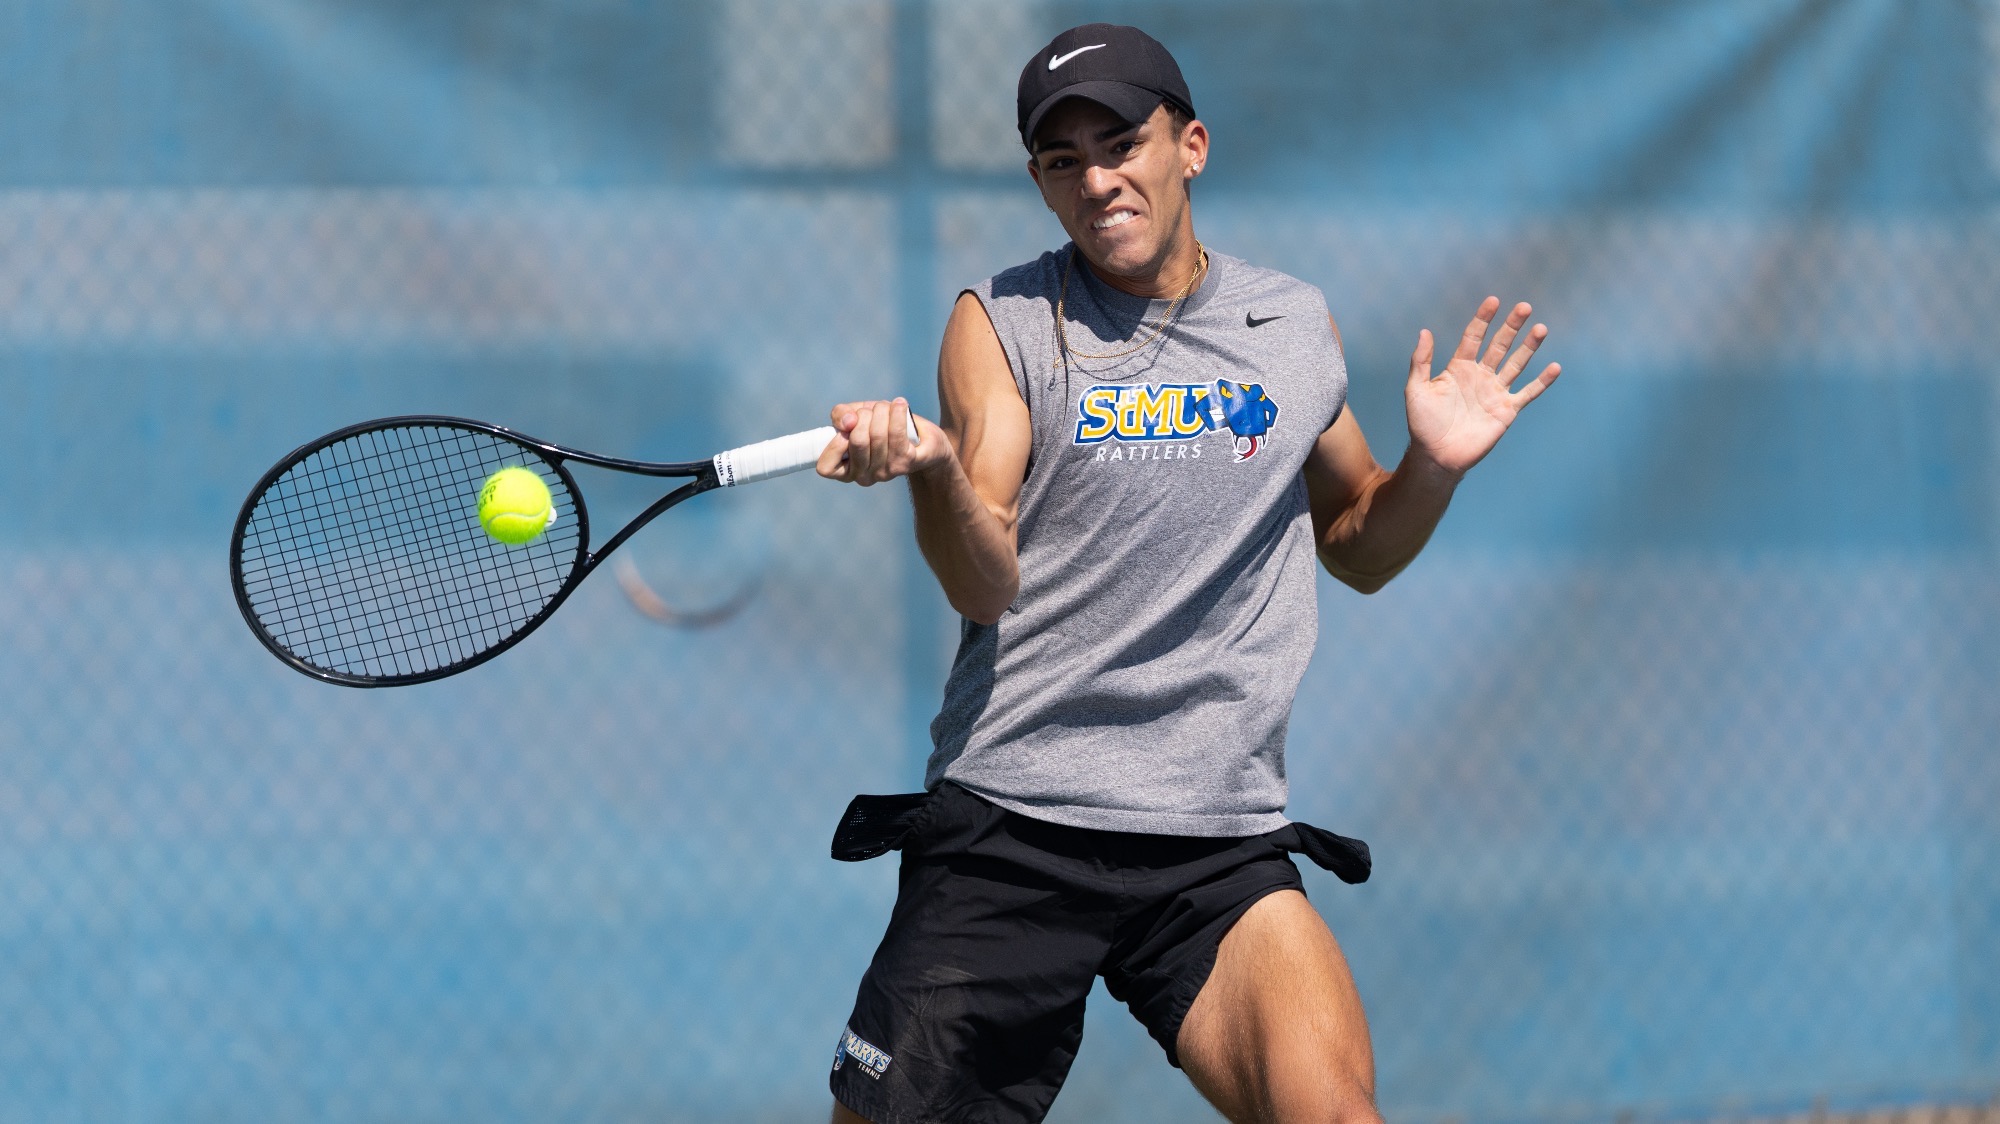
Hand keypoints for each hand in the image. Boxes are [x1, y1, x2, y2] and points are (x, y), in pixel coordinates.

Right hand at [815, 397, 952, 485]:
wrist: (921, 438)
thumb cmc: (880, 427)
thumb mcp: (854, 416)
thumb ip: (840, 415)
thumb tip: (848, 421)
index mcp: (845, 471)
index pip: (826, 468)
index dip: (834, 443)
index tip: (847, 426)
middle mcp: (863, 477)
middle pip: (857, 440)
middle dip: (864, 415)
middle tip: (872, 411)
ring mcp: (885, 472)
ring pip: (877, 434)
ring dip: (881, 411)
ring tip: (886, 407)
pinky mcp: (905, 463)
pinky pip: (896, 433)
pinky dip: (897, 412)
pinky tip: (900, 404)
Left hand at [1405, 297, 1561, 477]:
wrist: (1437, 455)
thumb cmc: (1422, 423)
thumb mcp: (1416, 389)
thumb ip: (1420, 361)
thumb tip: (1424, 331)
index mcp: (1459, 367)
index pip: (1473, 337)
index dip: (1483, 319)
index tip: (1493, 301)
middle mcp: (1480, 376)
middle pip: (1499, 345)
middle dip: (1511, 327)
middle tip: (1524, 307)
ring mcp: (1495, 392)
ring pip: (1516, 364)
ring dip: (1529, 347)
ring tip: (1541, 328)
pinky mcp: (1506, 410)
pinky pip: (1528, 393)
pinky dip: (1542, 382)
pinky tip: (1555, 367)